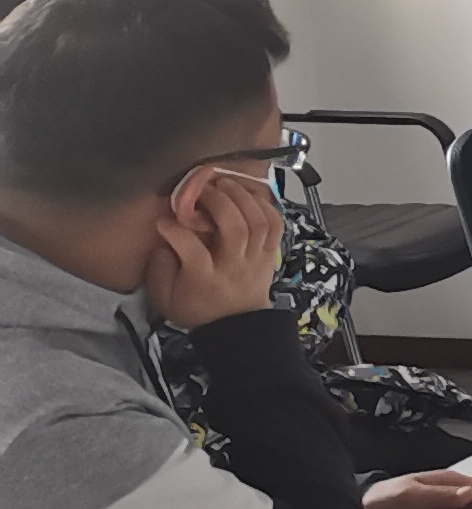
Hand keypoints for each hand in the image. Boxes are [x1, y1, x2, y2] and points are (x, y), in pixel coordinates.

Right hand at [146, 168, 284, 328]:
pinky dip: (266, 205)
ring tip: (226, 182)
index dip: (177, 232)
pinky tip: (249, 194)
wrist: (236, 326)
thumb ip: (159, 269)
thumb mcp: (166, 298)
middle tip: (204, 188)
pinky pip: (276, 225)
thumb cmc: (197, 307)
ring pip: (259, 223)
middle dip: (220, 202)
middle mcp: (234, 266)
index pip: (193, 251)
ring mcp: (256, 259)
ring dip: (243, 197)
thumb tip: (162, 240)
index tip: (163, 221)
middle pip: (235, 230)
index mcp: (205, 278)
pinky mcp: (271, 254)